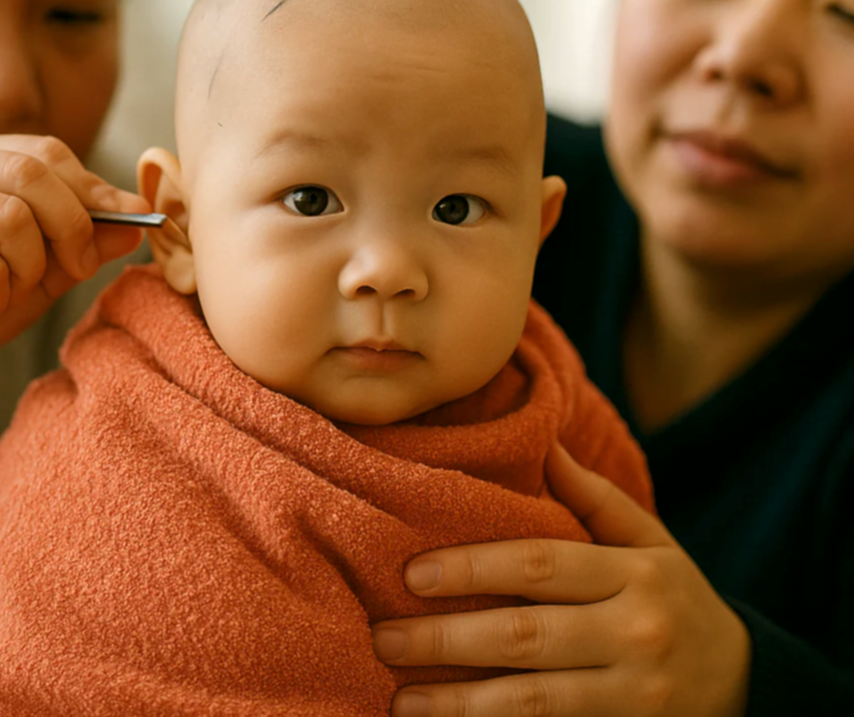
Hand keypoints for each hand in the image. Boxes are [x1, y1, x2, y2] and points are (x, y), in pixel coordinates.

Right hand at [0, 132, 147, 399]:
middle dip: (74, 226)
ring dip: (29, 269)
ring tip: (5, 291)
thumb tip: (140, 218)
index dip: (94, 188)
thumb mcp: (36, 269)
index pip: (46, 152)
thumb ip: (84, 242)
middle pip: (34, 174)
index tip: (129, 219)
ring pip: (14, 218)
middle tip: (79, 268)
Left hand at [371, 444, 751, 716]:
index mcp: (634, 575)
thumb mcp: (650, 541)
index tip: (414, 573)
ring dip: (460, 704)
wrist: (744, 685)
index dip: (473, 568)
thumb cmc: (676, 597)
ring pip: (533, 703)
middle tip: (385, 637)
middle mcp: (633, 635)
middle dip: (448, 639)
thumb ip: (595, 497)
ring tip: (401, 700)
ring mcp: (632, 698)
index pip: (540, 566)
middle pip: (526, 636)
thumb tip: (541, 441)